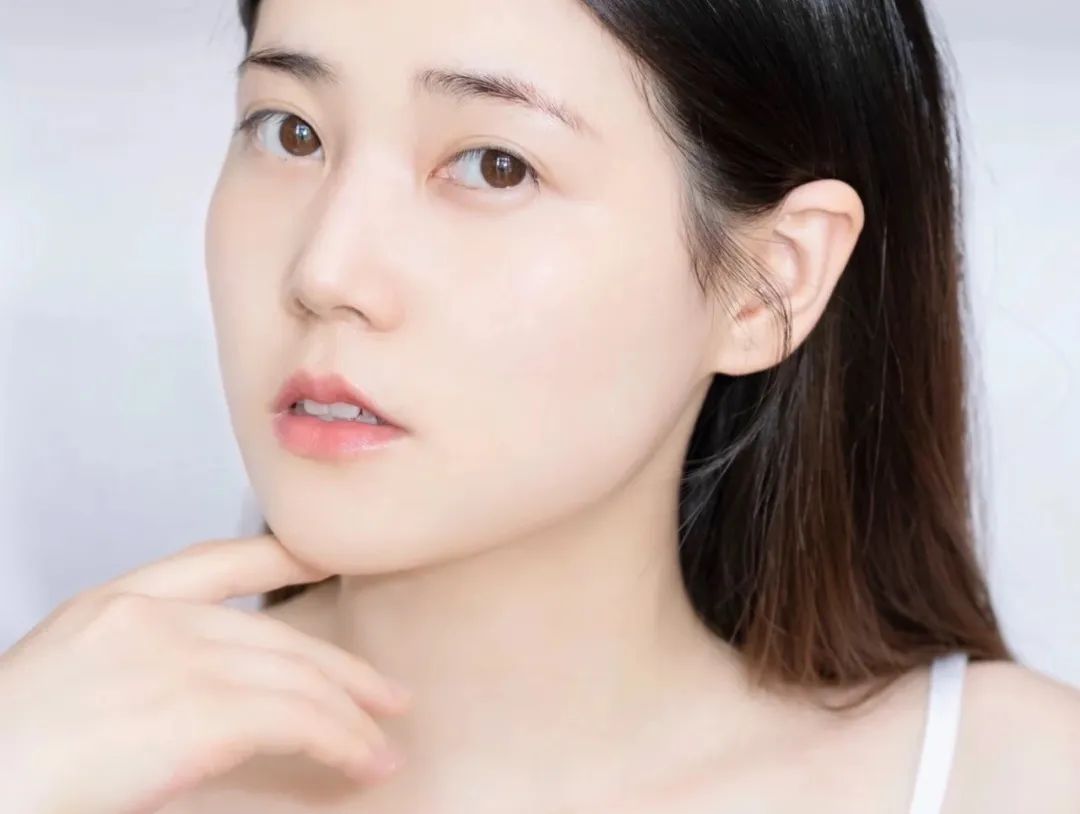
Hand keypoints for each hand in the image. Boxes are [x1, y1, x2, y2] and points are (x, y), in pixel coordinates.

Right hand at [0, 534, 411, 813]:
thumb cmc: (6, 752)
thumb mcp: (63, 680)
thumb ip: (134, 664)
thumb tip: (192, 698)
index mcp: (113, 604)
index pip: (215, 561)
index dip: (278, 556)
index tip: (323, 559)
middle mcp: (155, 618)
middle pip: (275, 632)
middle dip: (339, 669)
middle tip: (383, 693)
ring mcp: (180, 659)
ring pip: (297, 676)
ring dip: (351, 716)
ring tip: (382, 744)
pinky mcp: (201, 711)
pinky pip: (298, 720)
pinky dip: (342, 741)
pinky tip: (361, 760)